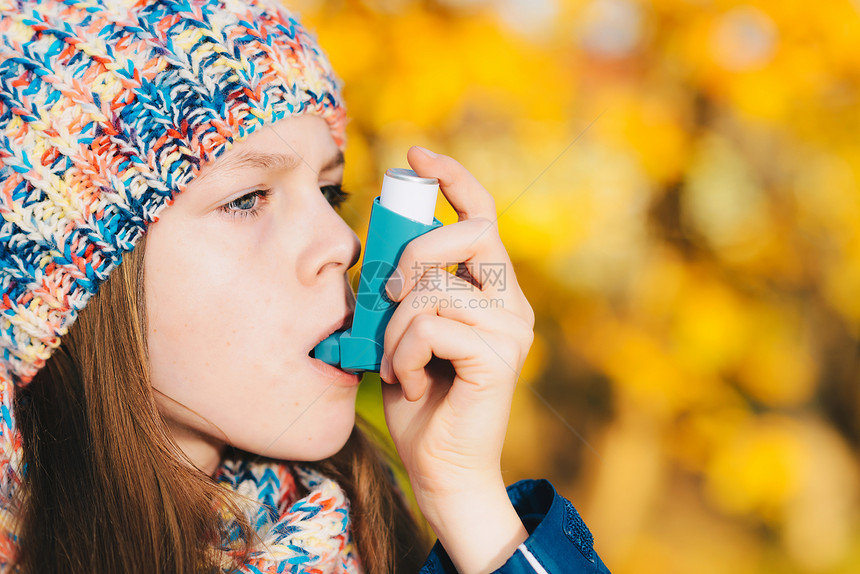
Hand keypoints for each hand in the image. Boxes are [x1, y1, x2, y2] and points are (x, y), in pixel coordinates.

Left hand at [380, 146, 534, 571]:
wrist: (440, 467)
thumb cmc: (418, 397)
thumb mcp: (402, 330)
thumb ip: (404, 289)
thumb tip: (378, 248)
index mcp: (491, 290)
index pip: (482, 216)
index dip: (452, 179)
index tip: (416, 155)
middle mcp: (511, 302)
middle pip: (470, 232)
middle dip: (415, 253)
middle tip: (388, 297)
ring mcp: (511, 328)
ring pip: (434, 289)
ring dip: (395, 329)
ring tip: (397, 364)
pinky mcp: (499, 355)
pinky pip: (430, 324)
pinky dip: (402, 353)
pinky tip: (408, 382)